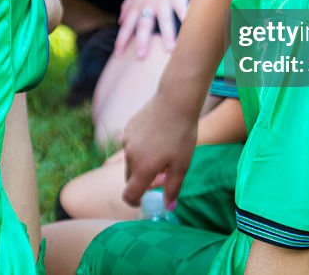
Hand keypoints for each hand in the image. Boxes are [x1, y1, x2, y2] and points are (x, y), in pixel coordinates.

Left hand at [117, 0, 195, 55]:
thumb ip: (128, 5)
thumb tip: (119, 21)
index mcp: (138, 4)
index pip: (127, 24)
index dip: (122, 39)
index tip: (118, 54)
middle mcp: (149, 3)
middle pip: (144, 25)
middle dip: (142, 41)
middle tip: (141, 57)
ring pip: (165, 20)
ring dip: (167, 35)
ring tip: (170, 50)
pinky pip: (182, 10)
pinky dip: (187, 20)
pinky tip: (190, 31)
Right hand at [121, 90, 197, 208]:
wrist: (175, 101)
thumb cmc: (181, 135)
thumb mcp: (182, 165)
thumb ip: (173, 188)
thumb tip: (168, 207)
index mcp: (142, 169)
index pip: (129, 195)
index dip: (136, 202)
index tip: (145, 201)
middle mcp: (129, 156)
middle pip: (130, 178)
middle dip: (143, 181)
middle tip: (164, 173)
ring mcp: (127, 140)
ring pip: (132, 161)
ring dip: (143, 163)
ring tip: (164, 151)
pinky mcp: (128, 128)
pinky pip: (132, 145)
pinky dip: (141, 148)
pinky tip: (158, 137)